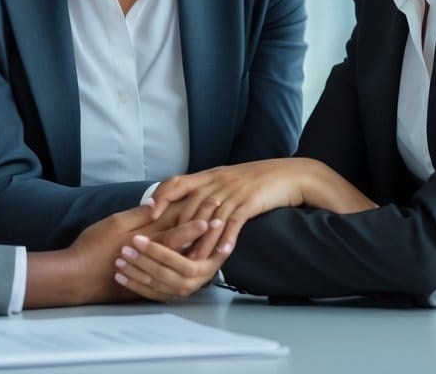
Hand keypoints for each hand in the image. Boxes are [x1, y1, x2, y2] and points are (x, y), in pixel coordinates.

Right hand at [26, 202, 213, 306]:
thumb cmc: (92, 246)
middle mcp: (151, 261)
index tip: (211, 218)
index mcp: (146, 242)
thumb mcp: (115, 222)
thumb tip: (156, 203)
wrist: (76, 276)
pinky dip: (182, 279)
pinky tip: (190, 276)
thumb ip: (139, 214)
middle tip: (218, 234)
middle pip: (184, 253)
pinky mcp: (143, 289)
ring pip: (179, 272)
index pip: (178, 234)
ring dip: (196, 261)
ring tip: (213, 253)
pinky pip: (168, 287)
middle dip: (203, 243)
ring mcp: (148, 277)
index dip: (195, 226)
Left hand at [151, 158, 375, 259]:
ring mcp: (232, 192)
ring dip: (198, 242)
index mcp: (208, 175)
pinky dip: (227, 238)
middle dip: (175, 229)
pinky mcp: (249, 202)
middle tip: (161, 251)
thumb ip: (205, 190)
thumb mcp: (226, 179)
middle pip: (189, 206)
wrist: (287, 175)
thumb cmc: (255, 180)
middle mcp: (217, 181)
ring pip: (209, 219)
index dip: (160, 196)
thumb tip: (184, 208)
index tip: (148, 214)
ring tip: (189, 261)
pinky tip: (223, 254)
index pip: (175, 182)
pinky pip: (235, 223)